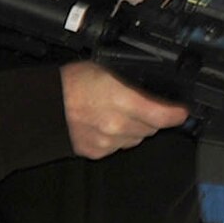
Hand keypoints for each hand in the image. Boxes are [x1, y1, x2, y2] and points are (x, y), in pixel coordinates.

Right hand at [61, 62, 187, 158]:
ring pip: (135, 139)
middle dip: (151, 118)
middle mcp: (119, 125)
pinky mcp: (97, 152)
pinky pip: (117, 147)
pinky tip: (103, 125)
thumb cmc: (70, 83)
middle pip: (152, 128)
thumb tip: (152, 90)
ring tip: (116, 114)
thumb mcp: (107, 70)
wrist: (42, 105)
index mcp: (124, 101)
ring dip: (133, 128)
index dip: (177, 114)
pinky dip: (116, 138)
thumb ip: (132, 84)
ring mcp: (108, 142)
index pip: (164, 116)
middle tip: (139, 106)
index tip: (181, 111)